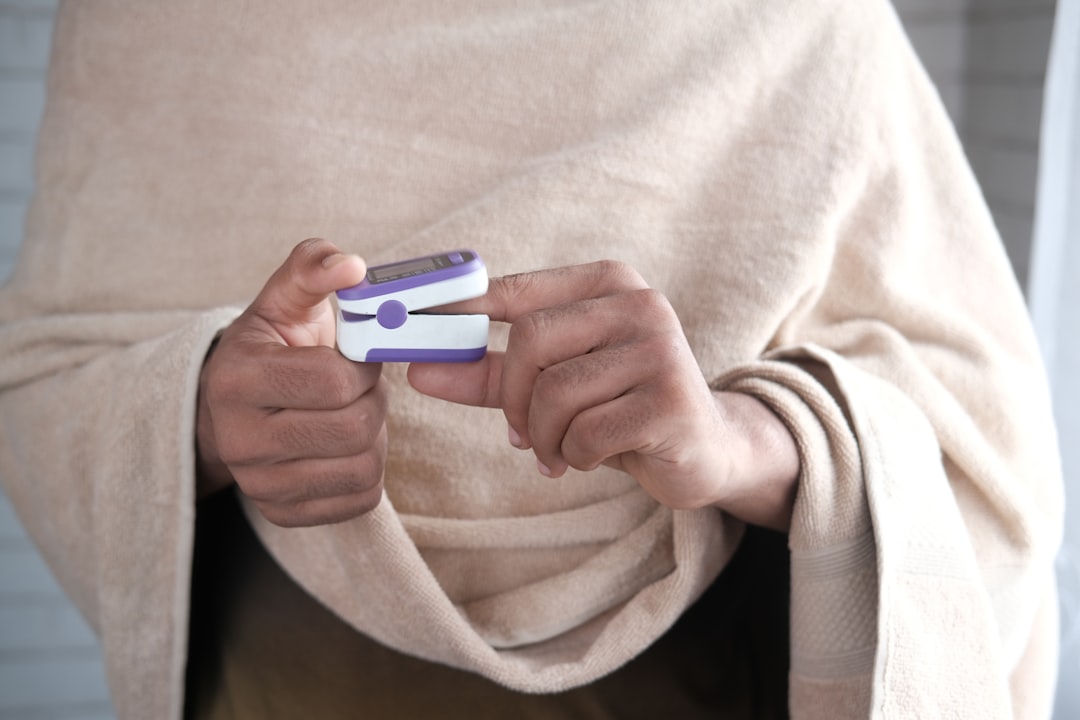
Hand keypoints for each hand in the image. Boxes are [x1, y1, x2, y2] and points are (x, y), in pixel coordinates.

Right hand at [196, 238, 388, 526]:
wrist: (231, 408)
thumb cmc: (269, 347)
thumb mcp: (282, 299)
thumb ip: (313, 267)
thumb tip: (352, 266)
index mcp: (236, 379)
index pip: (334, 381)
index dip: (363, 365)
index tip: (358, 356)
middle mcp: (239, 439)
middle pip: (353, 428)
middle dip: (372, 399)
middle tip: (361, 385)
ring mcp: (259, 484)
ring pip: (363, 467)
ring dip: (375, 434)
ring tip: (353, 412)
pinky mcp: (283, 513)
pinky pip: (360, 498)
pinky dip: (368, 468)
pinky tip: (347, 445)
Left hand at [407, 261, 798, 530]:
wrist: (706, 447)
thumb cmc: (620, 407)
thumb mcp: (554, 383)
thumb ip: (490, 373)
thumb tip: (417, 369)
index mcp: (607, 283)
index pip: (515, 291)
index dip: (460, 312)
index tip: (413, 331)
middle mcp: (639, 303)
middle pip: (531, 341)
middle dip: (514, 400)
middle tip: (522, 434)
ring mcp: (660, 349)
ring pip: (556, 394)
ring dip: (546, 437)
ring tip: (563, 450)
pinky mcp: (671, 399)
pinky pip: (586, 433)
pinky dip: (575, 455)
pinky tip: (594, 456)